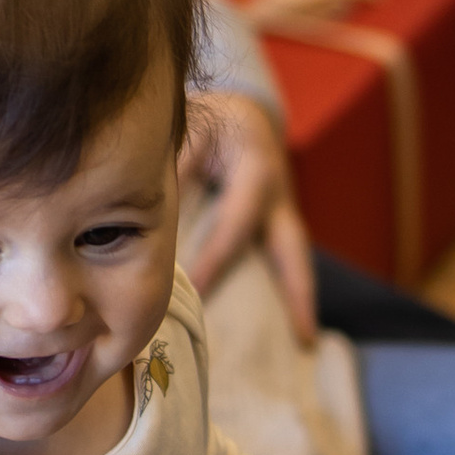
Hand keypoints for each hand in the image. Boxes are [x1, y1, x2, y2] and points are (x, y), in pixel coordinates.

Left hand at [182, 88, 317, 343]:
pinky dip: (288, 289)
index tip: (193, 293)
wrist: (241, 113)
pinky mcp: (279, 222)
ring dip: (302, 298)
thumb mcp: (192, 132)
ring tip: (306, 342)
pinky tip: (287, 325)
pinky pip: (287, 259)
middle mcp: (279, 196)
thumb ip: (176, 170)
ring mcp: (284, 211)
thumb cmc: (211, 122)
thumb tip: (148, 214)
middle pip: (292, 250)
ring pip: (296, 258)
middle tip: (305, 337)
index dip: (215, 261)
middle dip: (298, 293)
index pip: (235, 226)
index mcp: (257, 172)